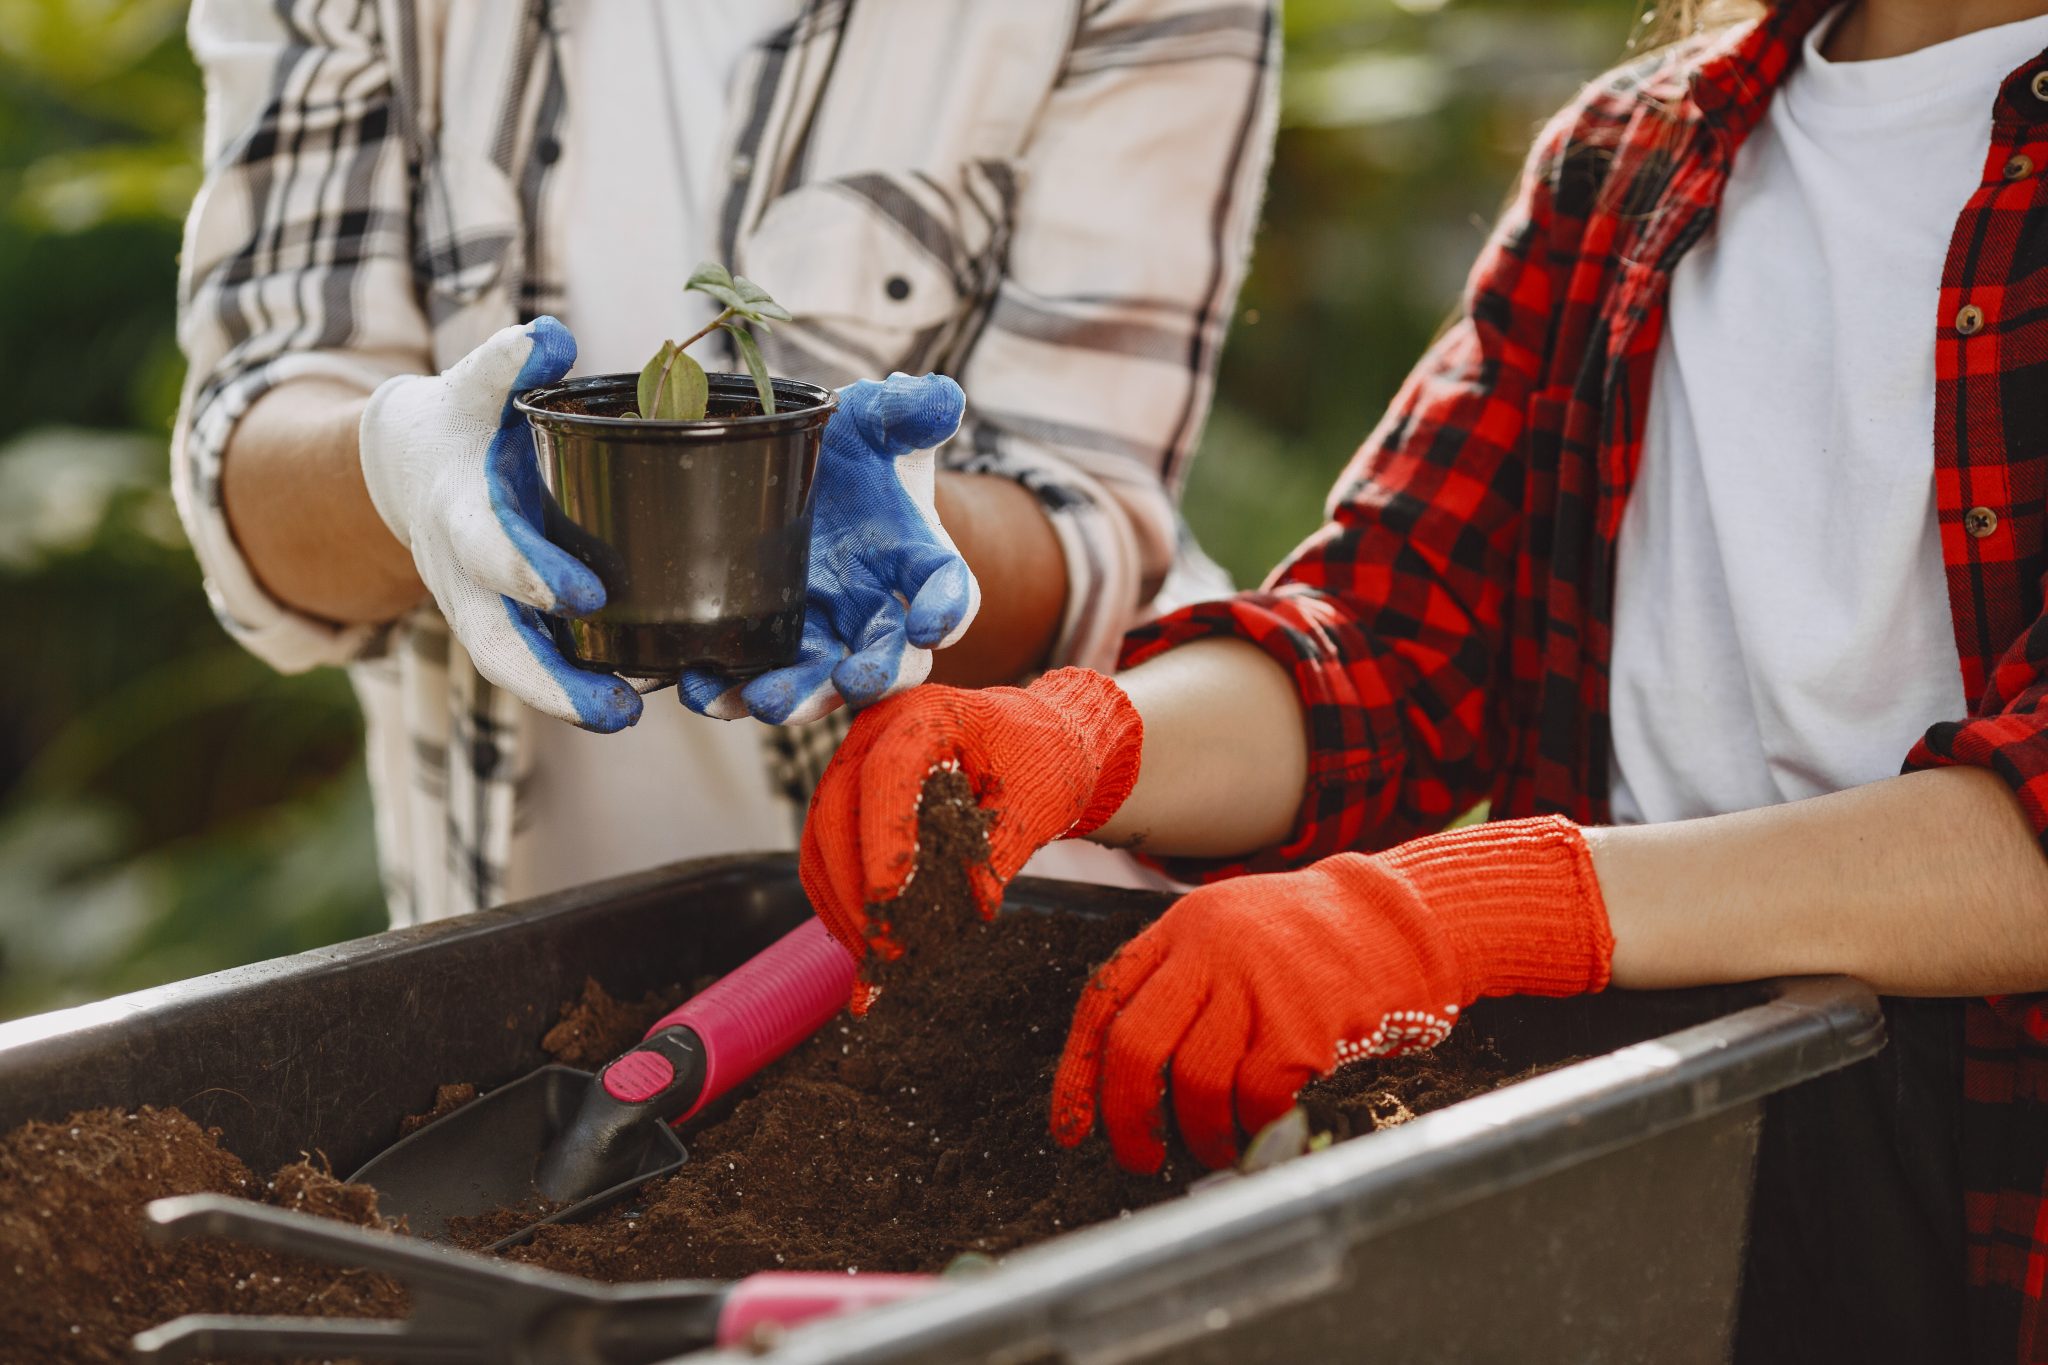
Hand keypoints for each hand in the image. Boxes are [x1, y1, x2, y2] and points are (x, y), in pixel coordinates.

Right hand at [359, 317, 640, 731]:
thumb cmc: (460, 419)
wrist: (405, 463)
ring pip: (510, 667)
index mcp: (458, 510)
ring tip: (626, 717)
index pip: (490, 550)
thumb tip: (551, 338)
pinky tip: (629, 701)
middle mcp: (460, 573)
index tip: (587, 594)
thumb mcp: (473, 383)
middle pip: (496, 642)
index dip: (532, 573)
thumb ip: (506, 361)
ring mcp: (474, 606)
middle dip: (549, 679)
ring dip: (564, 699)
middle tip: (618, 708)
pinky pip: (528, 665)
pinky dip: (569, 688)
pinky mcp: (498, 622)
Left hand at [677, 372, 977, 724]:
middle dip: (872, 676)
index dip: (948, 610)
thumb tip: (941, 397)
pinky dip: (726, 693)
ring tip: (762, 700)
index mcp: (917, 559)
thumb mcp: (874, 419)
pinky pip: (749, 680)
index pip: (950, 591)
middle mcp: (874, 610)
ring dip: (797, 699)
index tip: (933, 624)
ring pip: (820, 683)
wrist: (802, 475)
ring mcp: (820, 635)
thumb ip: (906, 411)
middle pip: (889, 660)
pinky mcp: (767, 646)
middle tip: (852, 682)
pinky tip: (700, 688)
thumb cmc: (853, 449)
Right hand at [800, 668, 1142, 961]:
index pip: (886, 775)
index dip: (881, 842)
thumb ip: (999, 853)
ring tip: (873, 957)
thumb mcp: (1033, 803)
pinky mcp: (851, 792)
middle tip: (886, 949)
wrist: (1037, 737)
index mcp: (927, 714)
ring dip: (839, 902)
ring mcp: (855, 759)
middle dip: (854, 889)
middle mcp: (877, 729)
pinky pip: (825, 846)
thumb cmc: (1041, 760)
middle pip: (835, 808)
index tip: (890, 904)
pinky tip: (864, 938)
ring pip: (819, 835)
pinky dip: (839, 896)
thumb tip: (971, 913)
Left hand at [1051, 816, 1614, 1172]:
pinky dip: (1251, 1127)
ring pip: (1194, 1081)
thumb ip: (1182, 980)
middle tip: (1139, 1155)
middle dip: (1127, 1116)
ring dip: (1199, 1133)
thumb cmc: (1313, 939)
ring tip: (1214, 1147)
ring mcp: (1257, 983)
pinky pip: (1255, 1096)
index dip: (1078, 1072)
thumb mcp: (1233, 930)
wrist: (1401, 918)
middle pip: (1136, 1045)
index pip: (1104, 1001)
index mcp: (1182, 928)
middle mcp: (1211, 949)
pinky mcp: (1303, 1021)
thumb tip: (1128, 1073)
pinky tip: (1259, 1131)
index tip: (1072, 1125)